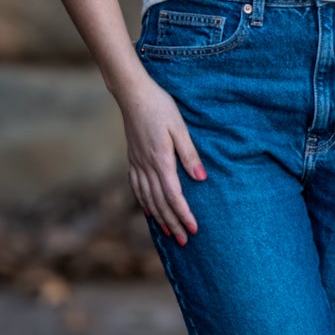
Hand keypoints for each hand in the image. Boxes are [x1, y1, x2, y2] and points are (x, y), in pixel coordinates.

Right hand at [117, 76, 205, 243]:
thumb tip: (201, 179)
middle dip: (173, 223)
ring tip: (170, 233)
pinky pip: (137, 188)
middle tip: (185, 240)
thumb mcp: (180, 128)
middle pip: (160, 203)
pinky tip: (149, 212)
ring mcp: (137, 164)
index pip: (173, 196)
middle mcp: (146, 166)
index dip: (184, 214)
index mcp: (160, 160)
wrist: (133, 94)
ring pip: (148, 199)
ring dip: (159, 218)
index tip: (194, 229)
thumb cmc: (160, 107)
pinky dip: (144, 203)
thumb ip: (190, 155)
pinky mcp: (132, 159)